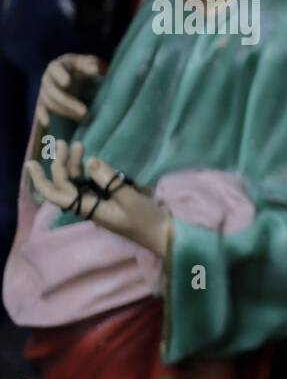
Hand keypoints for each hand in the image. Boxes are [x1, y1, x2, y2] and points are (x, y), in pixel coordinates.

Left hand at [25, 140, 172, 256]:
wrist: (163, 234)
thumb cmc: (147, 220)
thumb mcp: (130, 199)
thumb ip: (110, 181)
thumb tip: (91, 161)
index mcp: (89, 209)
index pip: (57, 194)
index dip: (41, 179)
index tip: (32, 162)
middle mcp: (89, 206)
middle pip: (66, 184)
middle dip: (63, 163)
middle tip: (70, 143)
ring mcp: (100, 203)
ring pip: (78, 183)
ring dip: (76, 165)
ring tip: (81, 147)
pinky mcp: (110, 200)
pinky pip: (91, 184)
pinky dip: (88, 171)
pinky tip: (94, 162)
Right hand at [35, 54, 102, 128]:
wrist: (76, 75)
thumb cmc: (83, 67)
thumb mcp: (87, 64)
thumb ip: (90, 65)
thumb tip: (94, 69)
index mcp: (57, 65)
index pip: (55, 69)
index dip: (59, 75)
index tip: (67, 83)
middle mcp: (47, 77)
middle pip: (53, 91)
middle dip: (69, 102)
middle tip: (85, 112)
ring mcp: (44, 89)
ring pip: (51, 102)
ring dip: (66, 112)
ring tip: (84, 119)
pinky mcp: (44, 100)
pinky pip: (40, 108)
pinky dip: (43, 115)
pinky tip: (47, 123)